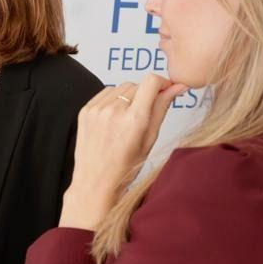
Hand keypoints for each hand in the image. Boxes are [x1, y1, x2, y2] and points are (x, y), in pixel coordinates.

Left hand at [60, 75, 187, 229]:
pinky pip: (105, 93)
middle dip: (145, 94)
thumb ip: (162, 109)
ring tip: (126, 121)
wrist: (95, 182)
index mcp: (134, 120)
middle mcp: (114, 111)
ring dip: (128, 97)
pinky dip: (113, 100)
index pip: (151, 82)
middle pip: (137, 85)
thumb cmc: (126, 167)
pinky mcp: (85, 110)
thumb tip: (177, 88)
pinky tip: (114, 119)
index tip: (165, 90)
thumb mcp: (150, 140)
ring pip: (121, 87)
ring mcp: (97, 110)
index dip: (162, 83)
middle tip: (144, 116)